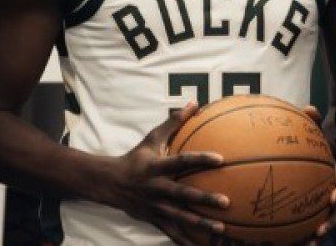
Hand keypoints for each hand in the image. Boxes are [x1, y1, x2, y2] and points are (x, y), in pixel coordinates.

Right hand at [105, 102, 228, 243]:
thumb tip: (194, 103)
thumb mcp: (152, 138)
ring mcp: (155, 207)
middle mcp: (156, 188)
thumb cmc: (136, 158)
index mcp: (156, 167)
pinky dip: (186, 240)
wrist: (110, 184)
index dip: (200, 159)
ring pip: (180, 217)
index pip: (181, 161)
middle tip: (225, 202)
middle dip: (203, 199)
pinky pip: (172, 232)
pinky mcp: (154, 219)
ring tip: (221, 228)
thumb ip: (174, 122)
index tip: (221, 159)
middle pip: (182, 195)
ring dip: (200, 224)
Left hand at [300, 106, 335, 243]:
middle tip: (320, 232)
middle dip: (331, 223)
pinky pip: (311, 222)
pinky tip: (286, 241)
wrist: (325, 152)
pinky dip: (302, 232)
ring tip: (306, 245)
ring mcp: (328, 204)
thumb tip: (308, 108)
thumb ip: (315, 120)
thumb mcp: (319, 131)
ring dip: (318, 235)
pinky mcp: (317, 210)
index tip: (334, 196)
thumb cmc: (320, 141)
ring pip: (327, 222)